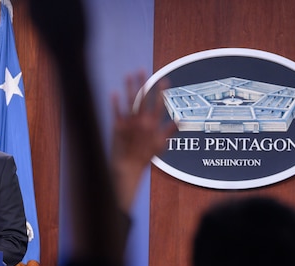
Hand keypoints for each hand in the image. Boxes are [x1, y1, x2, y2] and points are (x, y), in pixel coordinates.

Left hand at [110, 72, 176, 211]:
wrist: (127, 167)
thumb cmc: (144, 157)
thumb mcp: (160, 145)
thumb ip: (169, 131)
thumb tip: (180, 121)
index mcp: (153, 126)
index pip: (159, 105)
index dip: (161, 92)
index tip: (163, 80)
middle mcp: (142, 122)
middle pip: (143, 99)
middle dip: (143, 83)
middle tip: (142, 70)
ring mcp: (130, 124)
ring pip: (130, 101)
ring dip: (129, 87)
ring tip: (128, 75)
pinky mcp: (118, 127)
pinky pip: (117, 111)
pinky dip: (115, 102)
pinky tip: (114, 92)